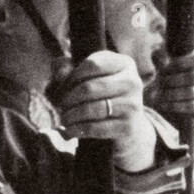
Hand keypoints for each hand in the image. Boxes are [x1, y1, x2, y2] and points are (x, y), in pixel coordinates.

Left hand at [56, 51, 155, 170]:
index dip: (71, 76)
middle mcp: (133, 82)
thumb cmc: (100, 94)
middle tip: (60, 105)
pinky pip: (95, 128)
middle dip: (68, 98)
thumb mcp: (85, 75)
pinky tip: (69, 130)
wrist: (125, 123)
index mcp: (124, 63)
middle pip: (89, 87)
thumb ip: (67, 68)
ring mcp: (133, 105)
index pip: (92, 64)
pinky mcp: (128, 127)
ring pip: (91, 109)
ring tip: (63, 118)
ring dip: (71, 115)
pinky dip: (77, 129)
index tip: (62, 87)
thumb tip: (60, 75)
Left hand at [150, 49, 193, 121]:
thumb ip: (161, 59)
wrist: (176, 101)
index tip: (163, 70)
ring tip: (158, 96)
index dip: (180, 64)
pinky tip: (164, 105)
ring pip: (192, 92)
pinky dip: (176, 105)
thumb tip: (158, 52)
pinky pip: (193, 105)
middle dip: (172, 80)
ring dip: (172, 94)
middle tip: (158, 84)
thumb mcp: (165, 68)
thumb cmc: (171, 78)